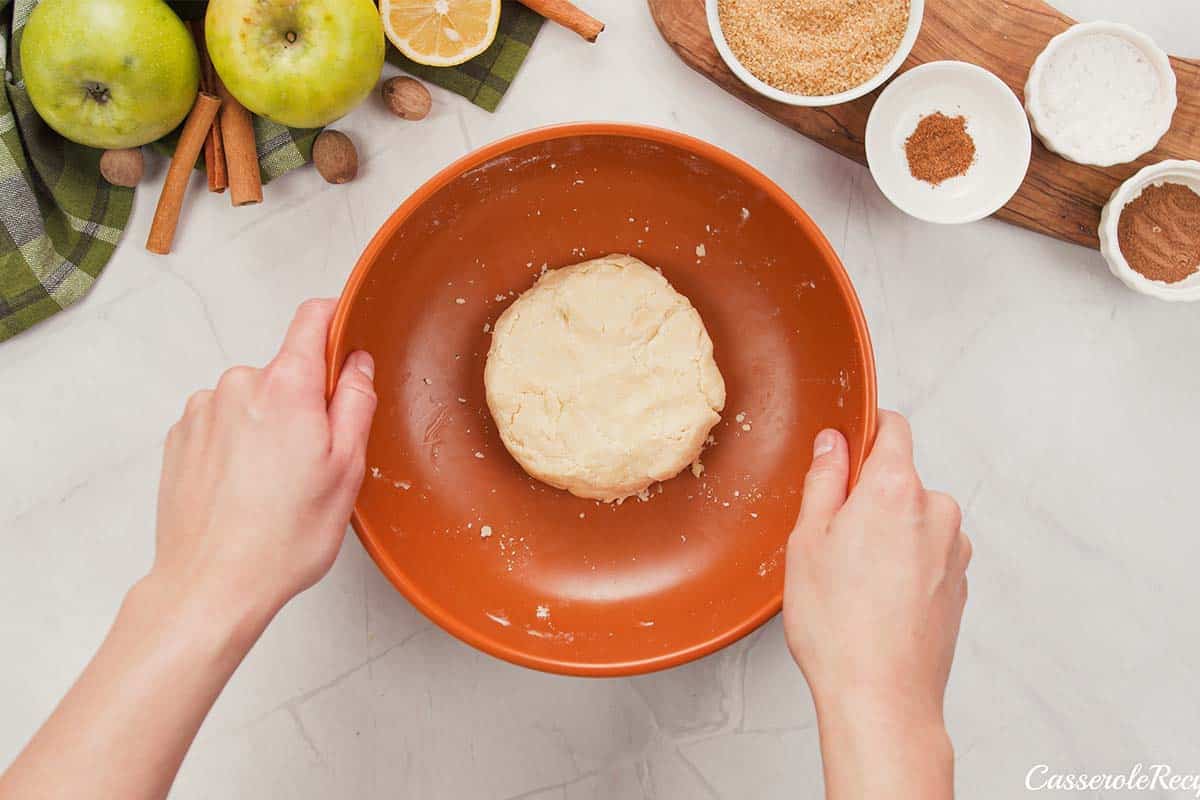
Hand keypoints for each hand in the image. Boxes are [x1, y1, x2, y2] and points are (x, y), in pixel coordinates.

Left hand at [151, 298, 376, 629]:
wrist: (211, 585)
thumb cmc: (281, 539)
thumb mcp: (346, 469)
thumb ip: (356, 402)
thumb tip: (357, 364)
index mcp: (286, 386)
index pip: (312, 319)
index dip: (336, 323)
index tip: (347, 344)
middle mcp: (238, 385)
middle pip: (285, 370)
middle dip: (305, 403)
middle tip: (315, 459)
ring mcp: (203, 411)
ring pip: (253, 399)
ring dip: (269, 426)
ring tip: (276, 484)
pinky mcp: (180, 437)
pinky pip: (222, 423)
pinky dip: (238, 445)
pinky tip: (247, 489)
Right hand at [784, 410, 969, 798]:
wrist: (882, 697)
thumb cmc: (839, 626)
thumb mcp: (808, 539)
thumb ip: (825, 479)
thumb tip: (834, 443)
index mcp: (897, 489)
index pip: (893, 427)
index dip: (864, 432)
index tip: (842, 451)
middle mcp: (937, 511)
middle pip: (900, 478)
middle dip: (868, 496)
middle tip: (831, 539)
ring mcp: (955, 549)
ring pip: (914, 518)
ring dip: (888, 532)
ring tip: (852, 579)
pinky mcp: (961, 583)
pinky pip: (927, 552)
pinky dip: (904, 563)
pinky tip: (876, 599)